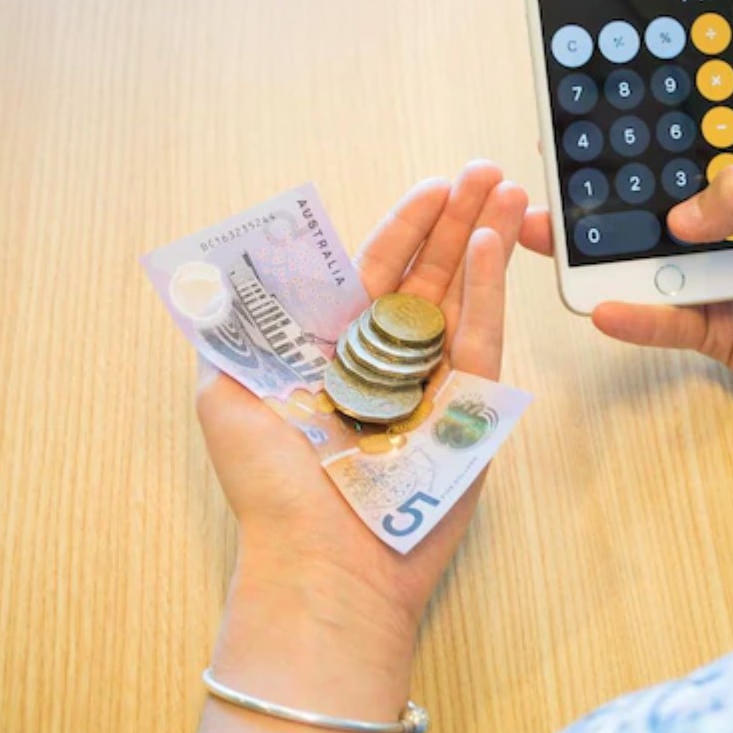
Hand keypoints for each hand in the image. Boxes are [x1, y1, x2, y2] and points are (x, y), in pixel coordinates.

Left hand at [193, 165, 525, 732]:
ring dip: (484, 237)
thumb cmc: (272, 487)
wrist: (325, 562)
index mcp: (331, 350)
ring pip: (462, 295)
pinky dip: (490, 288)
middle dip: (457, 217)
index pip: (373, 268)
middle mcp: (385, 361)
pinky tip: (496, 244)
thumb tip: (225, 272)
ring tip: (507, 188)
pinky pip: (481, 336)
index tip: (432, 186)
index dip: (403, 225)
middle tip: (484, 170)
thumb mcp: (224, 394)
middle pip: (427, 272)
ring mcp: (431, 383)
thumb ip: (232, 330)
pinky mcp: (467, 409)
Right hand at [522, 103, 732, 447]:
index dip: (675, 91)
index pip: (714, 119)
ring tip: (550, 226)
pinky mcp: (714, 326)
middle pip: (663, 183)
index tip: (622, 66)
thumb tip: (682, 216)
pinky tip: (600, 303)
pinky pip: (662, 317)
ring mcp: (722, 271)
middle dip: (615, 167)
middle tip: (559, 149)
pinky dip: (632, 312)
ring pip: (648, 250)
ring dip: (601, 240)